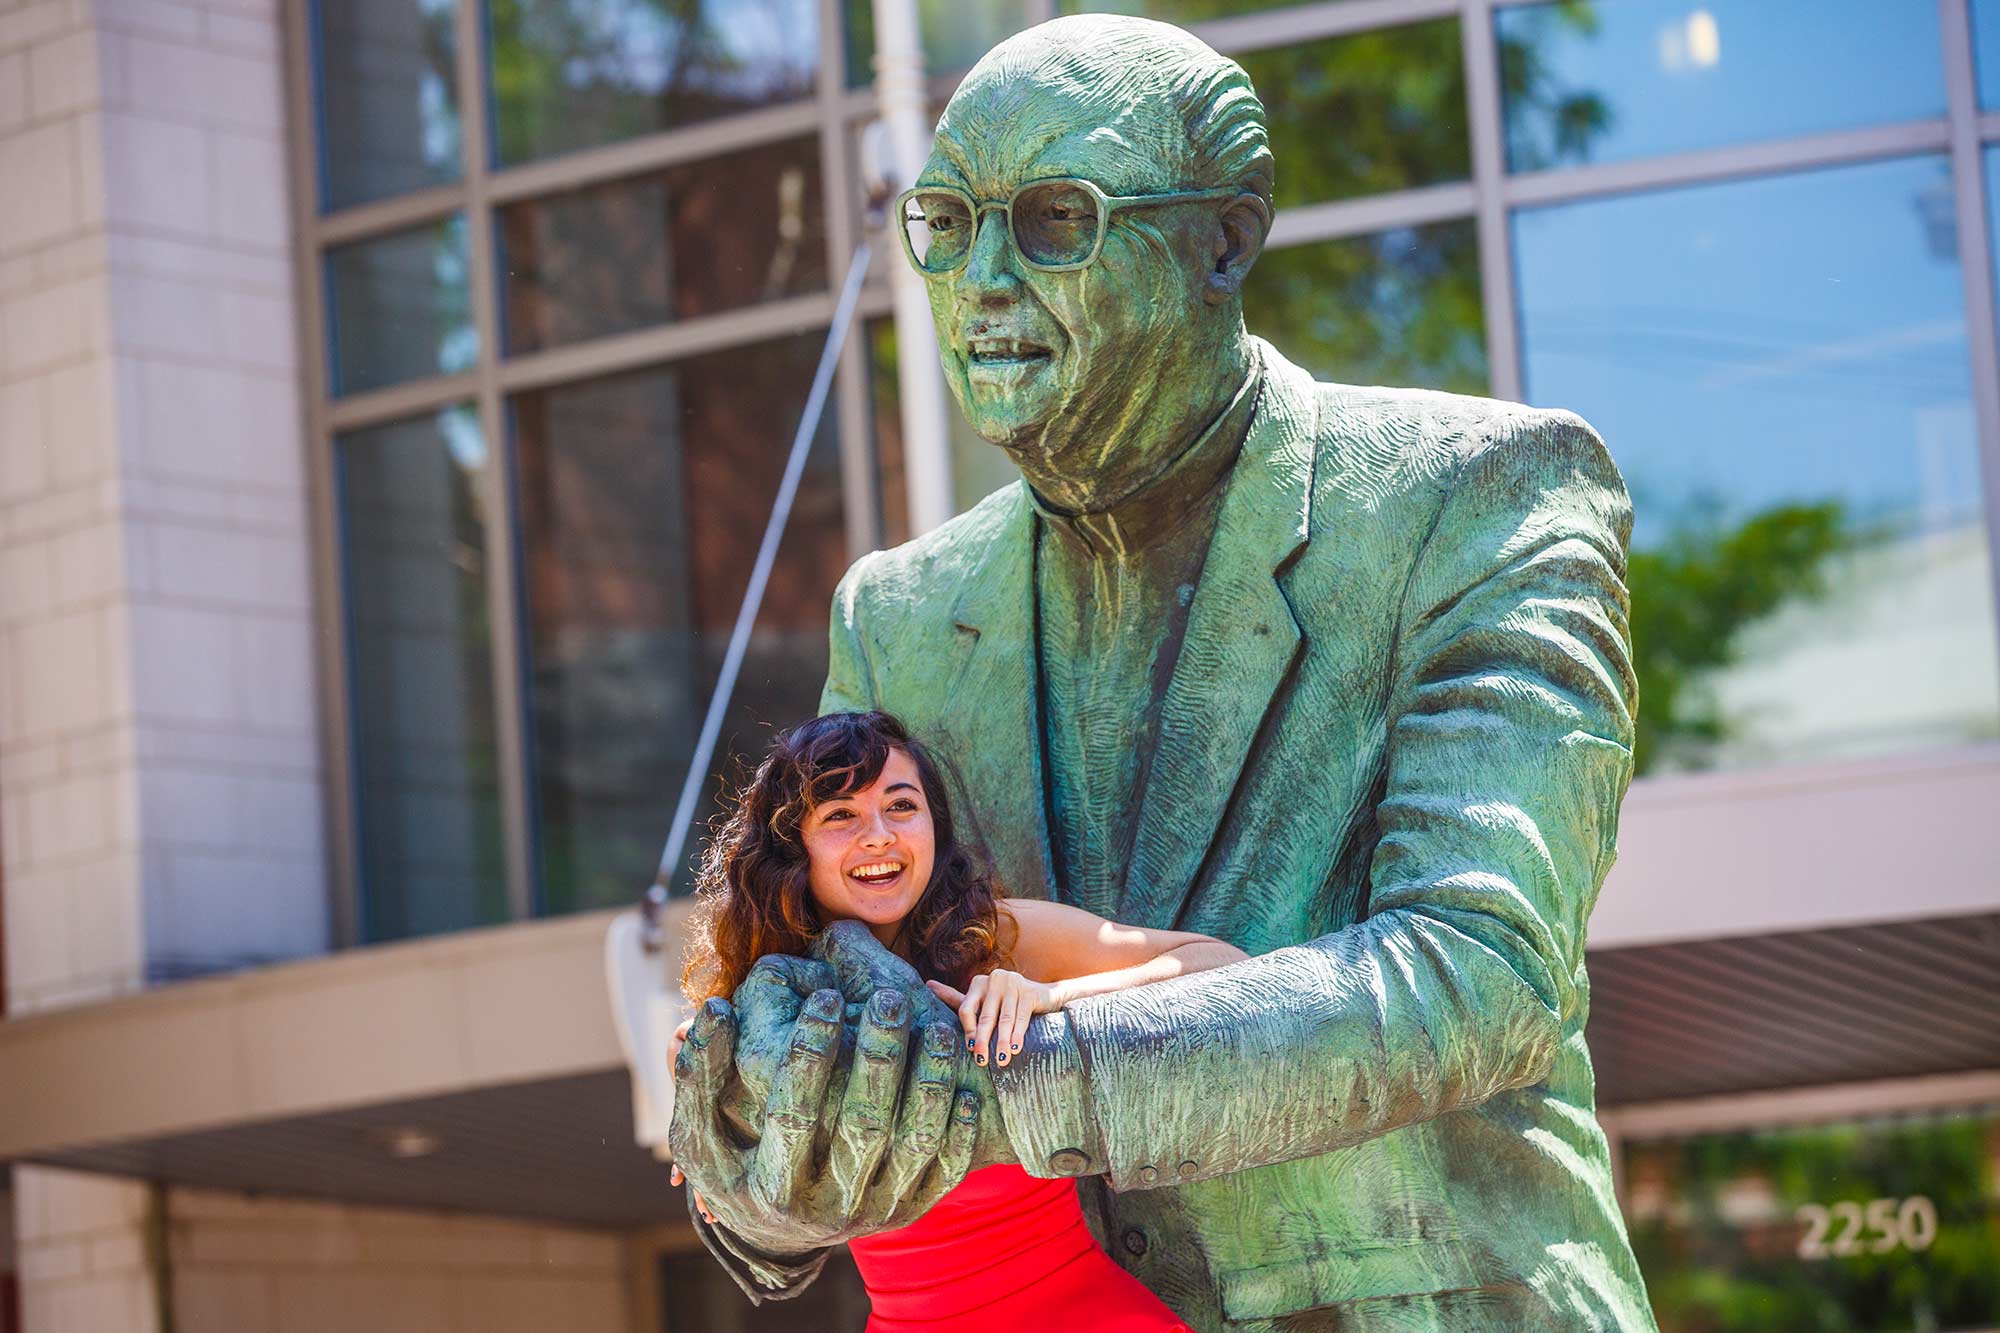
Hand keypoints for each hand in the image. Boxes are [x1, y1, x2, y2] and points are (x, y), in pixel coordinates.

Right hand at [667, 921, 1013, 1275]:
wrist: (780, 1234)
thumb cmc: (734, 1165)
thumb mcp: (700, 1132)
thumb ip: (699, 1073)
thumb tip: (715, 1010)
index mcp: (771, 1184)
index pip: (793, 1113)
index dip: (808, 1053)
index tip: (824, 995)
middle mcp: (827, 1207)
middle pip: (861, 1127)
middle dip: (877, 1058)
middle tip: (889, 998)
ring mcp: (874, 1211)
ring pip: (913, 1146)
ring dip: (929, 1086)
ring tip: (937, 1030)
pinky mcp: (911, 1210)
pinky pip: (945, 1171)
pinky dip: (958, 1130)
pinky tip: (965, 1085)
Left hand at [926, 970, 1055, 1068]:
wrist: (1042, 996)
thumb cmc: (1005, 1002)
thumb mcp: (981, 1001)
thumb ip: (956, 998)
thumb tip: (927, 985)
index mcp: (978, 983)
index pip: (966, 1008)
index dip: (968, 1030)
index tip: (970, 1049)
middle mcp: (994, 979)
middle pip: (985, 1016)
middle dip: (983, 1040)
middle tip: (981, 1060)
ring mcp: (1013, 983)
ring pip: (1005, 1019)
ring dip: (1002, 1042)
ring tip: (1000, 1060)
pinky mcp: (1029, 991)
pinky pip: (1021, 1017)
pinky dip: (1018, 1035)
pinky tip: (1016, 1049)